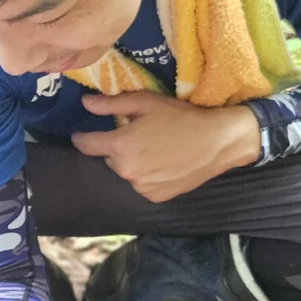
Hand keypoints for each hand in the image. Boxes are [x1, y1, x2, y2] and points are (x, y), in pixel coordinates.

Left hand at [71, 91, 260, 202]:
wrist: (217, 143)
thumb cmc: (182, 118)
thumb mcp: (146, 103)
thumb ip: (111, 104)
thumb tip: (85, 104)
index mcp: (119, 145)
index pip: (86, 144)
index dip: (83, 137)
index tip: (84, 135)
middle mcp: (126, 170)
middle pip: (109, 158)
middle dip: (117, 148)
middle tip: (139, 136)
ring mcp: (141, 187)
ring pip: (127, 172)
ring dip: (133, 163)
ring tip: (155, 151)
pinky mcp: (156, 197)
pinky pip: (142, 185)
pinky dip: (148, 176)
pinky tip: (164, 164)